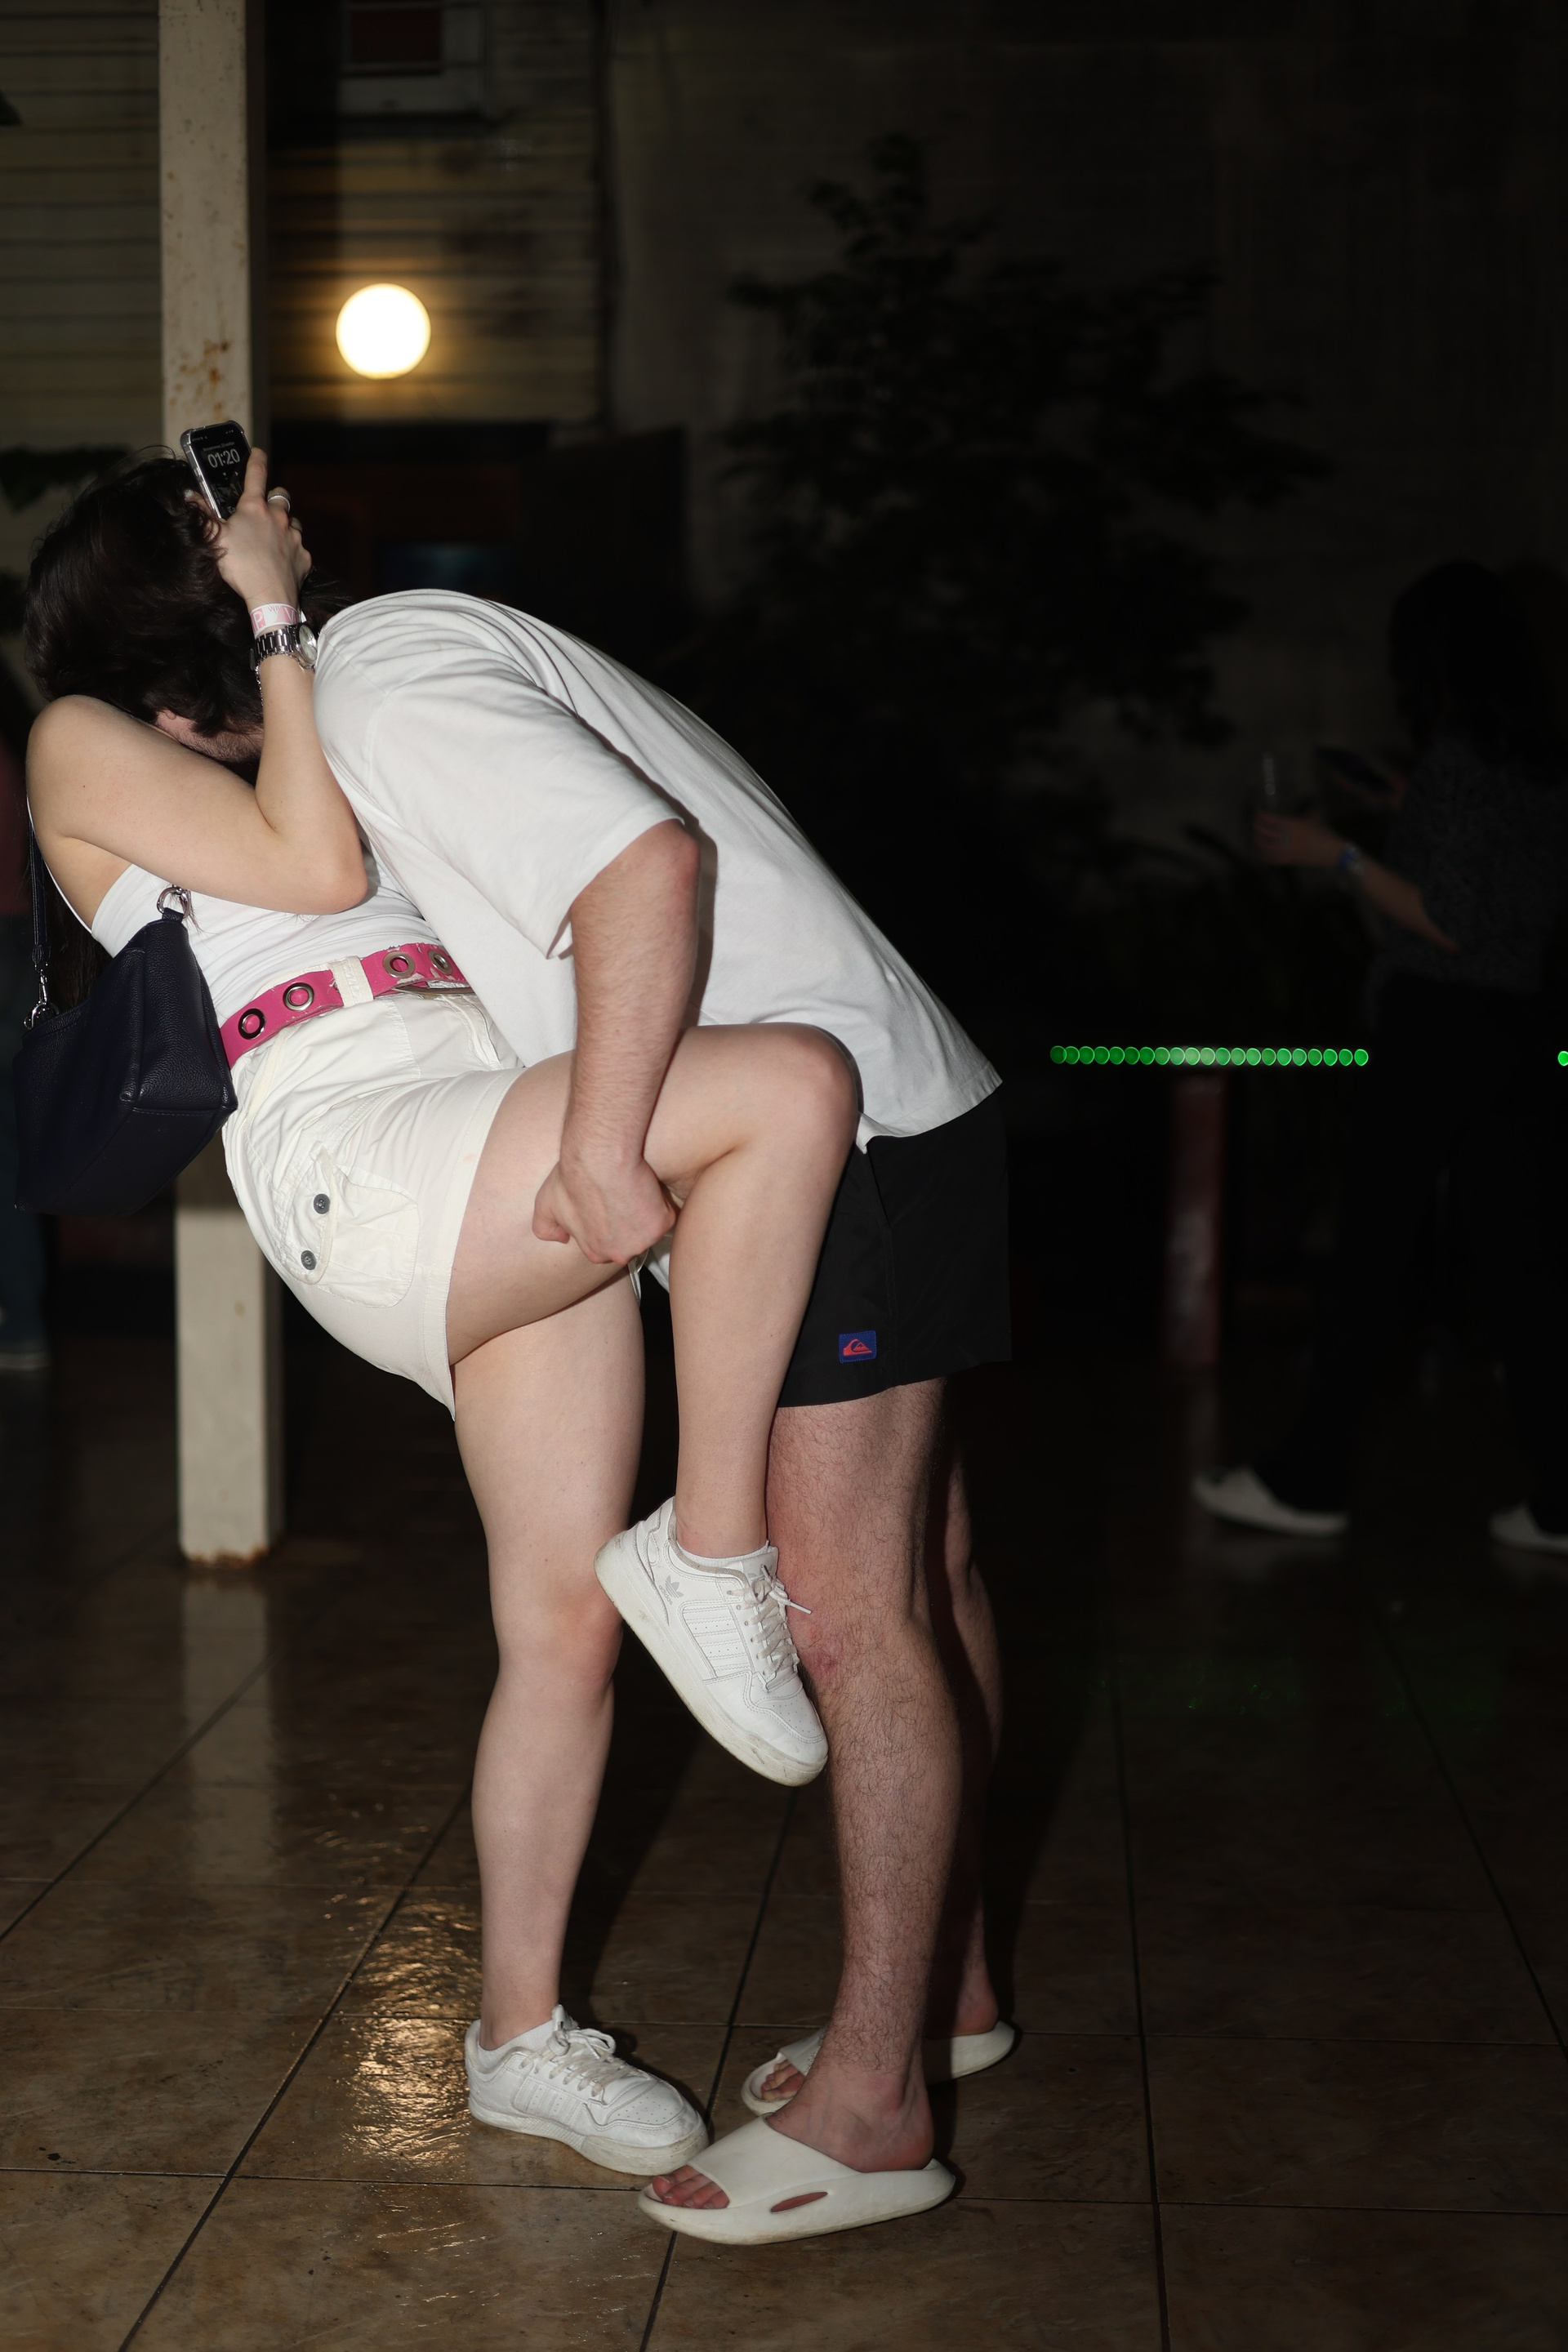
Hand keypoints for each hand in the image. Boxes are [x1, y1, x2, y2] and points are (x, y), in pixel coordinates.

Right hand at [207, 448, 310, 612]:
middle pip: (281, 496)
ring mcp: (294, 537)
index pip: (256, 474)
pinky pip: (299, 547)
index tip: (258, 452)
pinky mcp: (304, 557)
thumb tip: (189, 496)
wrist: (270, 598)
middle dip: (274, 497)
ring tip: (272, 536)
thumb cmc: (240, 566)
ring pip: (293, 521)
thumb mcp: (215, 538)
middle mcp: (278, 517)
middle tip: (265, 506)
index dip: (256, 460)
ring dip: (284, 524)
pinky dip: (291, 550)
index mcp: (255, 508)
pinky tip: (281, 560)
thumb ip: (203, 515)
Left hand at [532, 1152, 676, 1265]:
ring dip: (647, 1212)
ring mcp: (642, 1241)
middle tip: (623, 1196)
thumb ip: (546, 1229)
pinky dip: (661, 1201)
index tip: (610, 1205)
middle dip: (630, 1223)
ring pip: (650, 1228)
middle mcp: (620, 1253)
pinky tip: (646, 1187)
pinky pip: (667, 1214)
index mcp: (596, 1253)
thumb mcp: (545, 1205)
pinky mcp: (662, 1224)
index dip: (610, 1223)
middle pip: (632, 1241)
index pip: (608, 1244)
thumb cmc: (572, 1177)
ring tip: (633, 1190)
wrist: (600, 1157)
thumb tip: (561, 1239)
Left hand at [1254, 811, 1343, 868]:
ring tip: (1257, 836)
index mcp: (1294, 824)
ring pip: (1266, 845)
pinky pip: (1272, 859)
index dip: (1262, 816)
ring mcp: (1288, 849)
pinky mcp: (1290, 859)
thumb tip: (1302, 813)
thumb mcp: (1315, 820)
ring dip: (1259, 841)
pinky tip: (1263, 853)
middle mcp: (1288, 836)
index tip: (1258, 813)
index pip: (1272, 819)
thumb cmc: (1325, 834)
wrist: (1333, 852)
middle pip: (1265, 831)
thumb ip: (1304, 816)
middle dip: (1257, 827)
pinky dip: (1265, 856)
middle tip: (1255, 824)